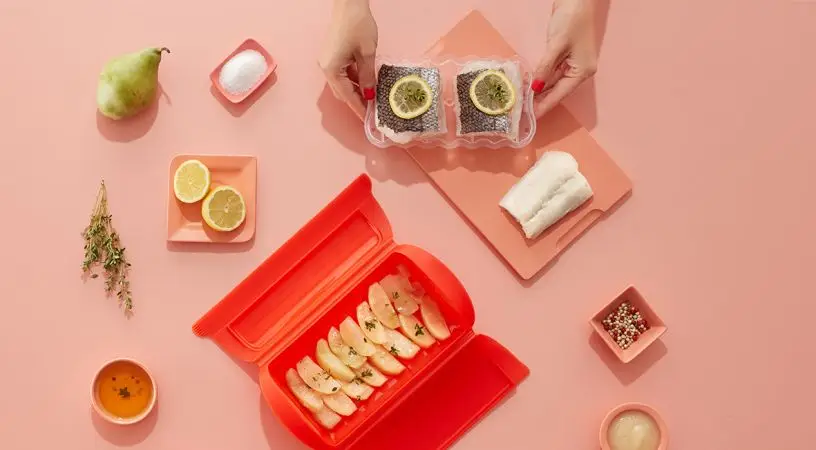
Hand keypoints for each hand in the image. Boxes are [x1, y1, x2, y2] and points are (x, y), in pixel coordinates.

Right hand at [319, 0, 378, 119]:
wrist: (348, 4)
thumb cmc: (358, 26)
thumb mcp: (367, 54)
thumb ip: (367, 76)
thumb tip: (369, 95)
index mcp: (331, 69)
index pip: (347, 95)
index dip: (359, 108)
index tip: (369, 120)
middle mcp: (325, 68)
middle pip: (342, 92)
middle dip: (356, 101)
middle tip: (372, 111)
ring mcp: (326, 62)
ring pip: (342, 84)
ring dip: (355, 91)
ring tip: (371, 98)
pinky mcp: (331, 56)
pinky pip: (341, 74)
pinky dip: (352, 81)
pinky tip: (365, 83)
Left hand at [532, 0, 597, 117]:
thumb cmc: (572, 19)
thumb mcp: (557, 45)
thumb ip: (545, 67)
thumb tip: (535, 87)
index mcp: (582, 71)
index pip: (560, 94)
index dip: (545, 106)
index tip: (531, 118)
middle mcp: (580, 71)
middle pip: (557, 91)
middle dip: (540, 101)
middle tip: (522, 112)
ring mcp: (573, 64)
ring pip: (553, 83)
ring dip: (539, 91)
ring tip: (522, 102)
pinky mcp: (565, 57)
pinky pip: (552, 74)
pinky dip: (541, 80)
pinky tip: (529, 86)